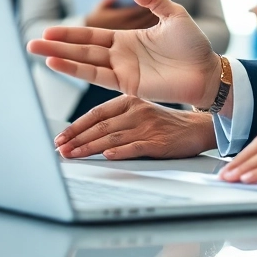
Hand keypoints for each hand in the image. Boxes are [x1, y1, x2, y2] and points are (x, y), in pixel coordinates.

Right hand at [27, 0, 221, 107]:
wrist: (208, 71)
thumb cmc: (194, 45)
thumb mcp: (173, 14)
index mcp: (128, 39)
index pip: (92, 35)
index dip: (71, 32)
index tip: (49, 29)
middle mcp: (120, 55)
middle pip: (82, 49)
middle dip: (57, 45)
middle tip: (30, 42)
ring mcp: (122, 71)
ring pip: (85, 62)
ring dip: (61, 58)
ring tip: (38, 52)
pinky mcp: (128, 84)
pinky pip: (98, 76)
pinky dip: (77, 69)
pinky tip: (59, 64)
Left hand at [54, 95, 215, 159]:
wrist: (197, 129)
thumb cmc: (165, 124)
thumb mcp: (139, 113)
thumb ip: (115, 121)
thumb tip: (85, 136)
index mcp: (129, 101)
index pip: (95, 113)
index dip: (75, 126)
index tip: (59, 138)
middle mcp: (136, 111)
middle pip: (100, 126)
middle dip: (76, 139)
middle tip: (59, 150)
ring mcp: (147, 126)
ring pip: (112, 137)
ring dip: (89, 148)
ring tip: (73, 156)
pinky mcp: (158, 141)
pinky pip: (134, 147)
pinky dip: (119, 152)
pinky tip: (106, 156)